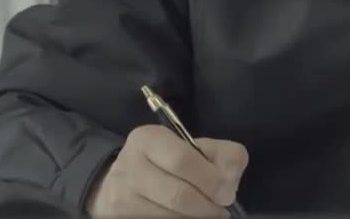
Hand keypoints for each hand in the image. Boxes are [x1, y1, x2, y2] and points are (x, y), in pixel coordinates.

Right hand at [86, 125, 248, 217]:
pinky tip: (185, 217)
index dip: (211, 180)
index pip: (182, 160)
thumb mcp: (195, 148)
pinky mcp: (120, 217)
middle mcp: (129, 166)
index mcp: (147, 139)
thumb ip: (223, 156)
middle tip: (220, 210)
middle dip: (207, 206)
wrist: (122, 184)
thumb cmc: (168, 162)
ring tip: (203, 213)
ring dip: (195, 218)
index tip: (227, 193)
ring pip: (169, 217)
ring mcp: (121, 196)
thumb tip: (229, 182)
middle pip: (178, 195)